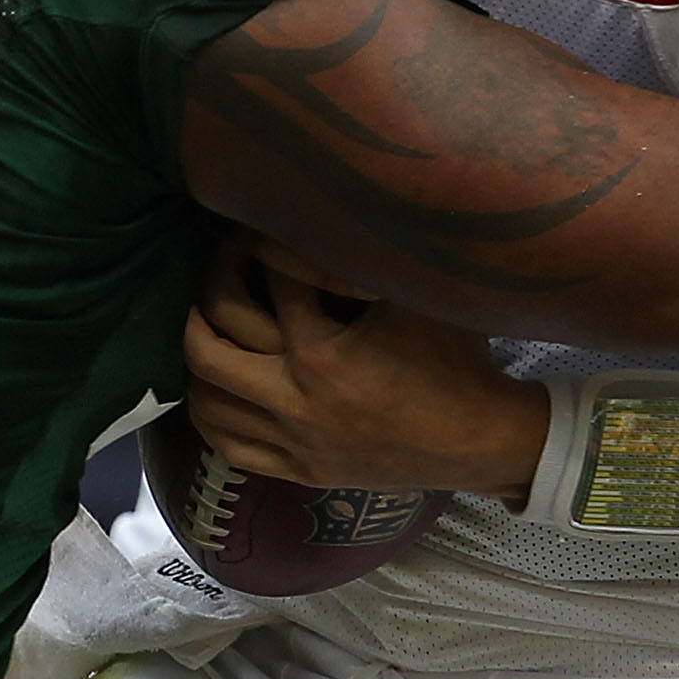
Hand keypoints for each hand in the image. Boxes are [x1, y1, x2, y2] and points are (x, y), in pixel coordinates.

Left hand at [183, 235, 549, 494]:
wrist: (480, 442)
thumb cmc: (455, 363)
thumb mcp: (420, 300)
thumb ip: (372, 258)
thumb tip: (333, 208)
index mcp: (320, 353)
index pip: (268, 281)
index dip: (255, 243)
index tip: (257, 228)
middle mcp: (294, 399)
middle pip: (209, 346)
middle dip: (208, 295)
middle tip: (223, 271)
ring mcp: (293, 441)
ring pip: (208, 403)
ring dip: (199, 359)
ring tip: (209, 326)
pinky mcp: (299, 470)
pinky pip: (228, 449)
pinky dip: (210, 416)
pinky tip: (216, 389)